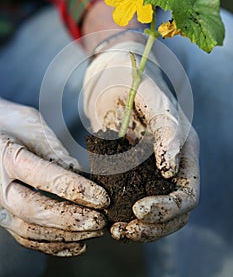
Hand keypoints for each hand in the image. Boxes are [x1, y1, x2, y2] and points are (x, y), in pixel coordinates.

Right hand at [0, 99, 109, 255]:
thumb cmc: (13, 124)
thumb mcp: (34, 128)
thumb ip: (55, 153)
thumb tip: (83, 176)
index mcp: (7, 157)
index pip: (44, 177)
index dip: (76, 190)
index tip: (102, 198)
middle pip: (34, 209)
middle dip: (71, 218)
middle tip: (100, 220)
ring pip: (30, 229)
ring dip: (66, 234)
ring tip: (94, 231)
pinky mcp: (3, 216)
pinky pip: (25, 236)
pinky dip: (52, 244)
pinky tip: (77, 243)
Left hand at [83, 36, 199, 240]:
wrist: (113, 77)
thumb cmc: (135, 81)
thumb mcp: (151, 98)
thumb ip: (165, 128)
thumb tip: (170, 169)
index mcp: (184, 148)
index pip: (187, 193)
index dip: (168, 208)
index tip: (139, 210)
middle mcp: (171, 163)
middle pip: (174, 210)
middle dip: (152, 226)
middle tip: (124, 230)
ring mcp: (151, 170)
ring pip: (154, 211)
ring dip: (138, 227)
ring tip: (115, 231)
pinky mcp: (131, 171)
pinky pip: (132, 199)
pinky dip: (121, 213)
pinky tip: (107, 218)